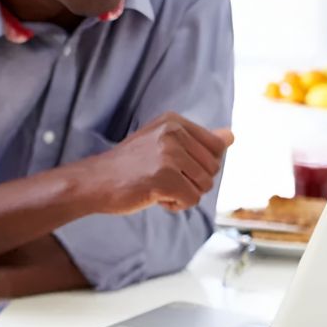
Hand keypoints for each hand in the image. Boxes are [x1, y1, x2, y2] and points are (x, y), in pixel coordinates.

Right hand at [88, 112, 233, 214]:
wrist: (95, 181)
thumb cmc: (130, 165)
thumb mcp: (164, 144)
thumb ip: (199, 140)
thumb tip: (231, 136)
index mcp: (174, 121)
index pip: (217, 146)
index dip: (202, 165)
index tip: (176, 166)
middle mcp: (173, 132)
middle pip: (213, 168)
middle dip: (193, 181)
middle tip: (164, 179)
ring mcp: (168, 154)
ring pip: (204, 185)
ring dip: (184, 194)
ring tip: (159, 187)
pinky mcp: (164, 178)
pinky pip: (191, 200)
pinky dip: (175, 205)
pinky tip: (155, 197)